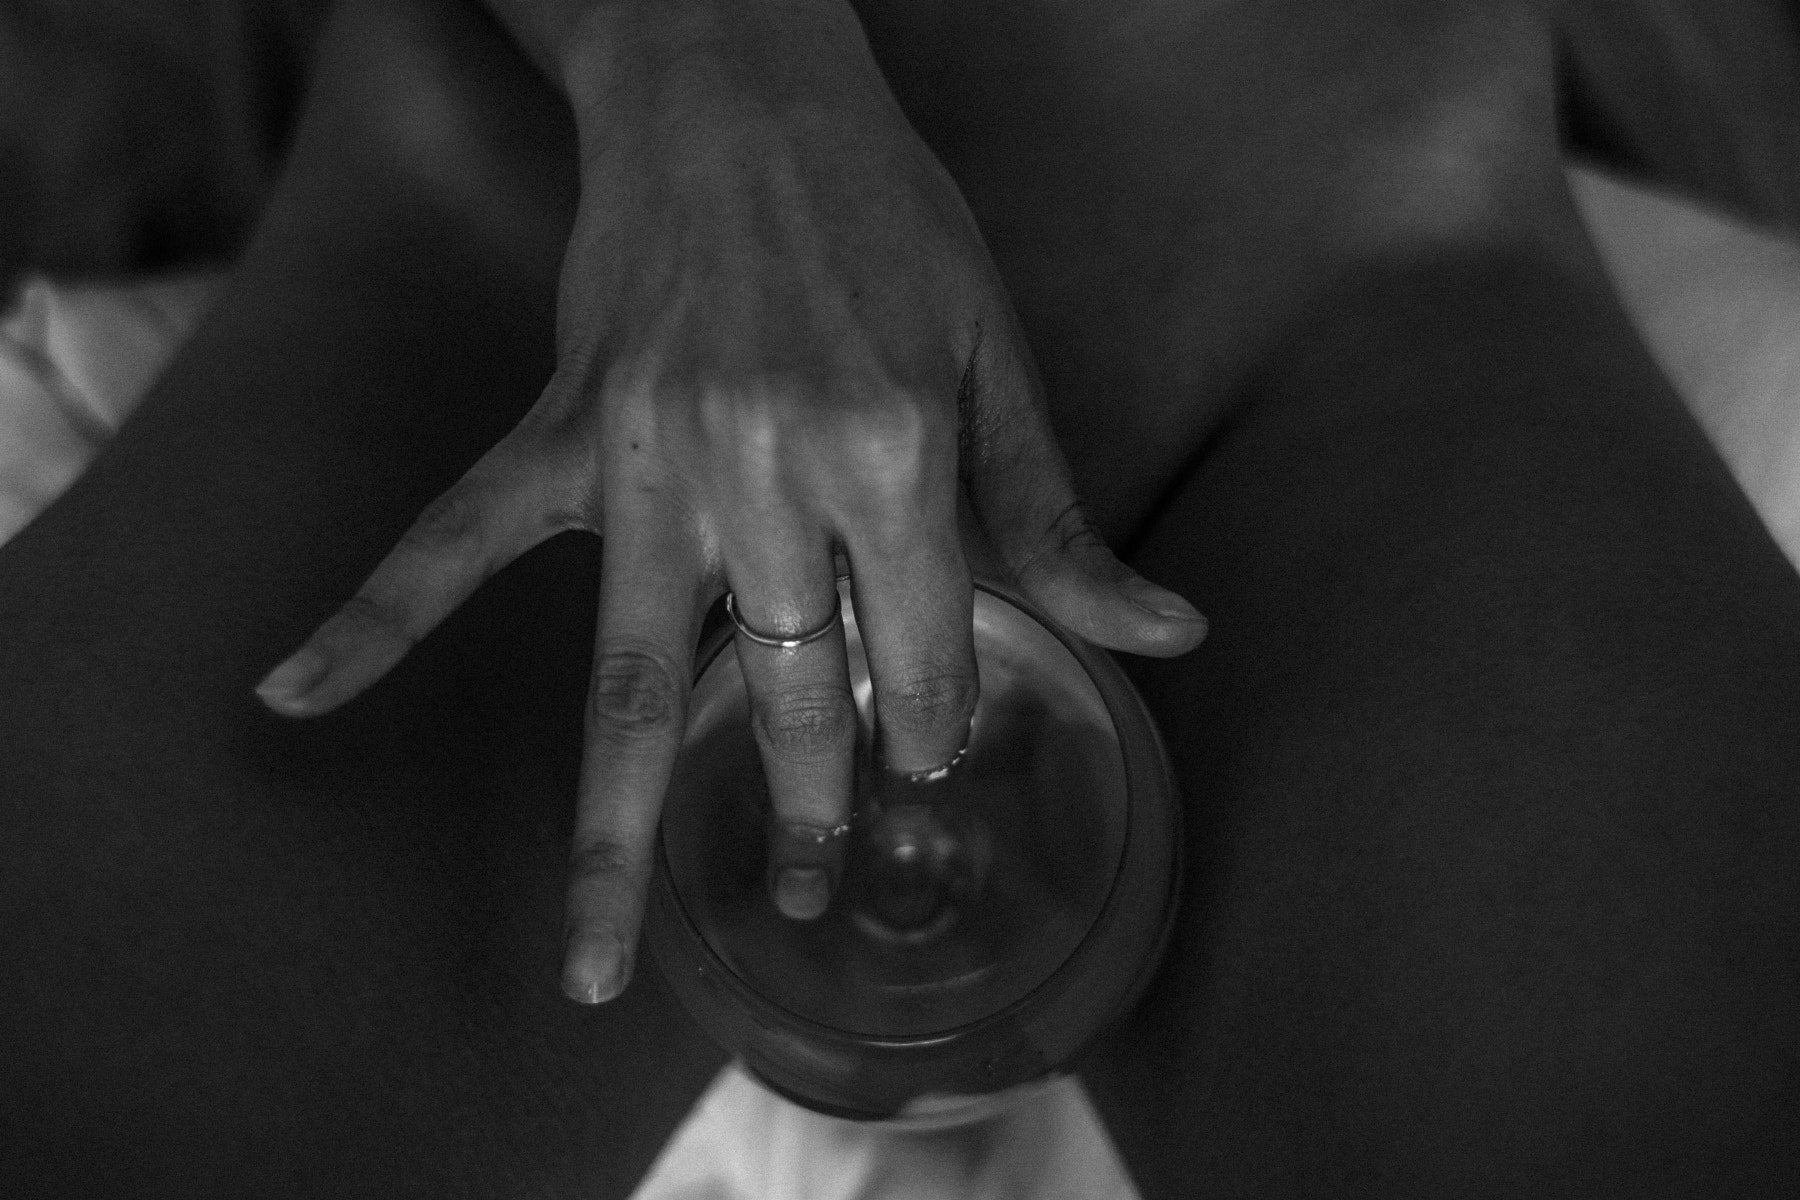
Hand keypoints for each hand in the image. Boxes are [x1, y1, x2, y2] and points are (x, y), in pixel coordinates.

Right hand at [255, 0, 1204, 1004]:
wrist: (735, 82)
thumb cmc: (883, 213)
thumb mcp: (993, 351)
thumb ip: (1055, 518)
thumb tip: (1165, 637)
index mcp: (887, 454)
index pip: (920, 649)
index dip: (935, 716)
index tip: (927, 750)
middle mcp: (760, 476)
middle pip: (783, 690)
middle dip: (802, 798)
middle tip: (805, 880)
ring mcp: (644, 461)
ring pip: (631, 679)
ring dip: (615, 830)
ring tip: (598, 966)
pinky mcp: (563, 431)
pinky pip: (454, 536)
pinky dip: (375, 616)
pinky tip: (297, 694)